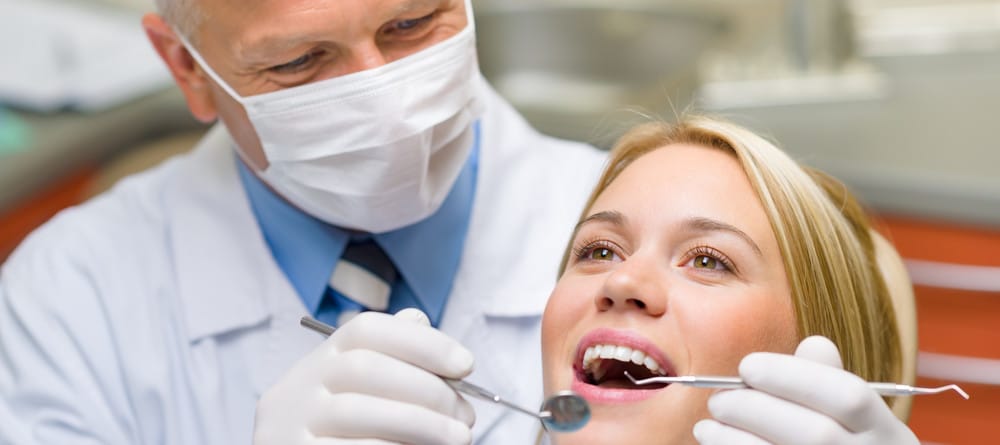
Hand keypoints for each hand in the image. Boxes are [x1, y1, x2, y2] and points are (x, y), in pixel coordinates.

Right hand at [253, 309, 474, 444]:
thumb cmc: (344, 430)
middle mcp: (302, 384)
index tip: (466, 365)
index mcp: (323, 358)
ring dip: (421, 423)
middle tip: (466, 415)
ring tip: (459, 438)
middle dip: (428, 389)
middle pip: (366, 368)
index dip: (422, 342)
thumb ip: (390, 358)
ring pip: (359, 411)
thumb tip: (421, 321)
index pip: (367, 330)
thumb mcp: (358, 388)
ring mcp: (294, 423)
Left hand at [693, 336, 917, 444]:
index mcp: (885, 430)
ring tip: (706, 426)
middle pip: (816, 434)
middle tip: (718, 399)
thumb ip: (827, 379)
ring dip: (736, 440)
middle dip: (756, 410)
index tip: (746, 365)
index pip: (848, 396)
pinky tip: (715, 444)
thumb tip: (814, 344)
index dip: (793, 376)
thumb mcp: (851, 416)